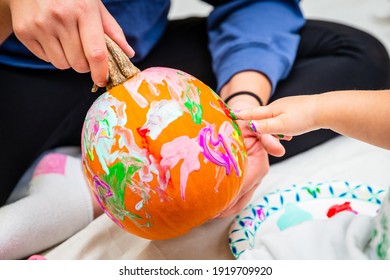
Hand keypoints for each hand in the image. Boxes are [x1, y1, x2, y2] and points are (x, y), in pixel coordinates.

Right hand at [8, 0, 133, 86]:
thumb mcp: (95, 5)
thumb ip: (112, 31)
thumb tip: (129, 53)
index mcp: (83, 10)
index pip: (96, 53)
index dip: (101, 72)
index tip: (103, 81)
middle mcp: (60, 17)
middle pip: (79, 63)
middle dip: (85, 65)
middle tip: (84, 52)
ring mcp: (40, 25)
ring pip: (62, 64)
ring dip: (69, 60)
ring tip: (67, 41)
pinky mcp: (24, 31)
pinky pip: (46, 59)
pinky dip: (53, 54)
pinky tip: (52, 37)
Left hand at [218, 99, 284, 217]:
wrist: (244, 122)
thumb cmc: (245, 123)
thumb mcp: (253, 126)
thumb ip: (266, 137)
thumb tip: (280, 151)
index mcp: (260, 165)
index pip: (245, 186)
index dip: (231, 195)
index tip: (217, 203)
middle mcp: (256, 176)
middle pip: (241, 200)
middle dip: (225, 208)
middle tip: (207, 213)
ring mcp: (250, 181)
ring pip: (238, 202)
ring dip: (223, 209)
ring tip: (207, 213)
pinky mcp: (243, 182)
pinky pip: (235, 197)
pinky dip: (224, 203)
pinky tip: (211, 207)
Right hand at [235, 95, 319, 136]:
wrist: (326, 110)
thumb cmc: (303, 118)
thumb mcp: (281, 126)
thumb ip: (265, 127)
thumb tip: (250, 126)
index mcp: (271, 109)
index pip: (251, 113)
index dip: (240, 115)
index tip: (228, 113)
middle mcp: (277, 106)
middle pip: (262, 118)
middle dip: (258, 126)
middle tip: (253, 132)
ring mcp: (288, 108)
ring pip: (274, 120)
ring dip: (273, 129)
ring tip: (275, 137)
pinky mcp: (297, 111)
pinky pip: (284, 121)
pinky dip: (283, 128)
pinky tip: (289, 134)